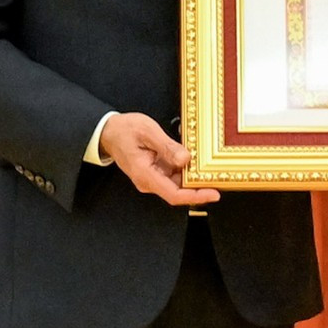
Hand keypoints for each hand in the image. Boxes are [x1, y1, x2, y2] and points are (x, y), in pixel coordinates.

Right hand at [98, 112, 219, 207]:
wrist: (109, 131)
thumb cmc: (124, 131)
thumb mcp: (148, 132)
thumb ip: (167, 147)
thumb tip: (185, 159)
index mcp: (145, 174)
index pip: (174, 194)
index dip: (196, 196)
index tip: (213, 194)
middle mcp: (149, 181)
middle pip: (178, 191)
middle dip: (199, 187)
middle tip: (218, 176)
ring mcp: (152, 177)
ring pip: (178, 183)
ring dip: (193, 177)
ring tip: (210, 167)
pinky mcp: (155, 171)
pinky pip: (174, 175)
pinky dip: (186, 169)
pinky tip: (196, 160)